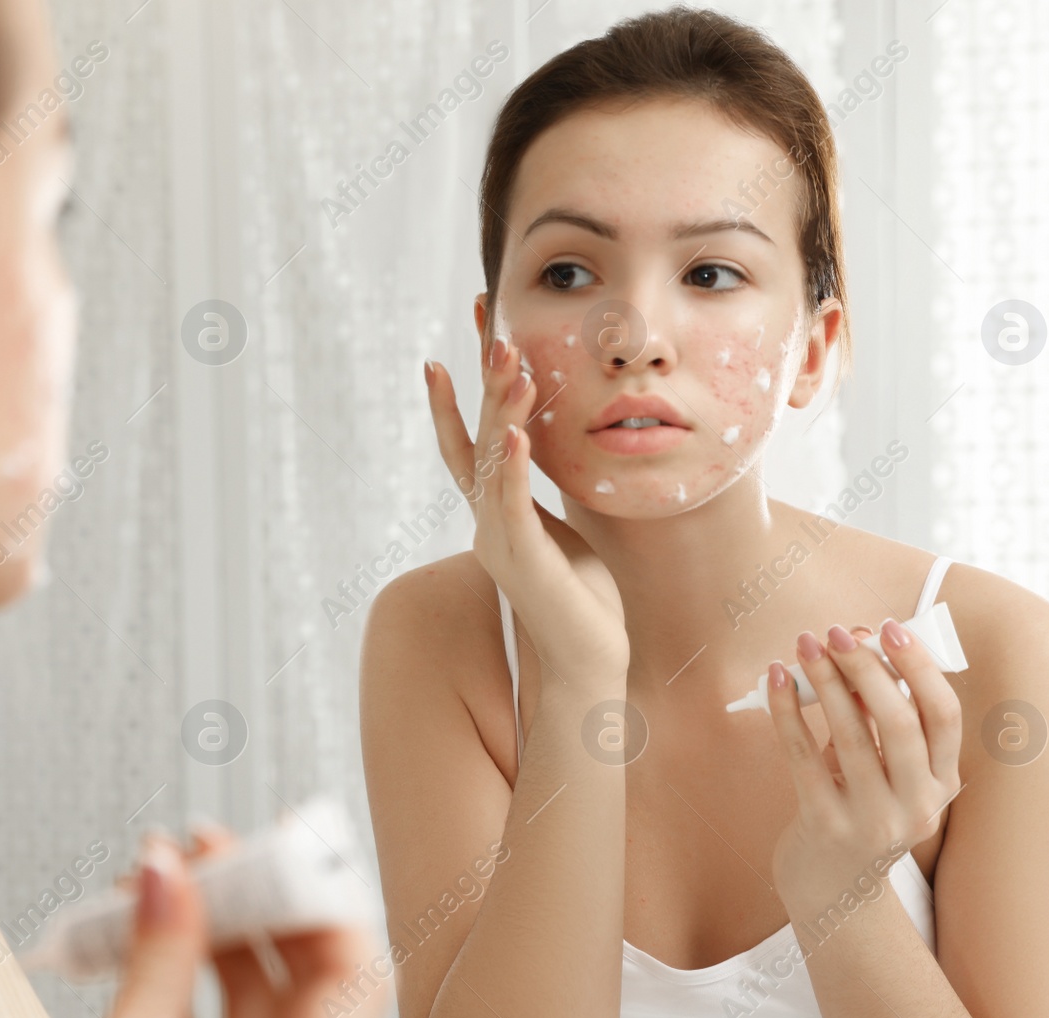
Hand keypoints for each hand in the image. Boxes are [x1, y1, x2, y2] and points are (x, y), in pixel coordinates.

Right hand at [88, 826, 384, 1017]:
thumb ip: (154, 971)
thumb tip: (165, 873)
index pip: (357, 971)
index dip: (326, 894)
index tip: (286, 838)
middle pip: (307, 969)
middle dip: (255, 895)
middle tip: (207, 845)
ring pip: (258, 992)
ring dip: (211, 927)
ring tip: (162, 875)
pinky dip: (184, 976)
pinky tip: (145, 932)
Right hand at [425, 339, 627, 686]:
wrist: (587, 664)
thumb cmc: (580, 598)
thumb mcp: (562, 530)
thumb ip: (543, 496)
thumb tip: (543, 453)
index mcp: (496, 512)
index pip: (471, 439)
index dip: (461, 391)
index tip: (462, 339)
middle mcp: (486, 520)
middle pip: (477, 435)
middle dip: (482, 378)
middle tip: (488, 322)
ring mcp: (499, 540)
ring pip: (491, 460)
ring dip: (499, 407)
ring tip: (508, 357)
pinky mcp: (523, 561)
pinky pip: (511, 504)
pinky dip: (510, 466)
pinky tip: (514, 432)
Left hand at [765, 620, 962, 916]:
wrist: (831, 886)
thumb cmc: (857, 805)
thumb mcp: (882, 767)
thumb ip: (878, 715)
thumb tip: (859, 642)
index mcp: (942, 784)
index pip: (945, 717)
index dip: (920, 668)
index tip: (891, 627)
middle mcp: (918, 806)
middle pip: (899, 722)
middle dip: (866, 668)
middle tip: (836, 631)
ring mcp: (874, 821)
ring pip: (851, 735)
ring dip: (824, 681)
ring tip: (804, 644)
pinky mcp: (826, 825)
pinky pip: (803, 756)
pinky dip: (787, 711)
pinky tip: (775, 678)